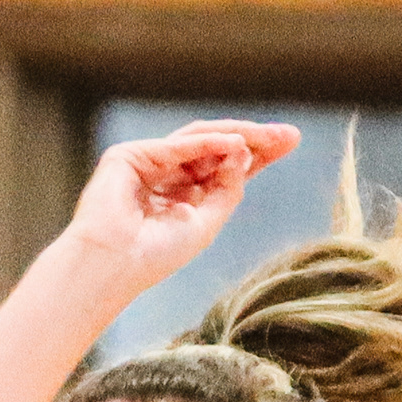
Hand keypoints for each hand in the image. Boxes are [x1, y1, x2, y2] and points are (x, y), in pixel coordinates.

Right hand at [67, 121, 298, 292]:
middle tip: (289, 135)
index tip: (290, 141)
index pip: (223, 167)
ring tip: (269, 137)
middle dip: (253, 139)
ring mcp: (146, 163)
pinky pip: (177, 146)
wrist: (111, 266)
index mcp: (181, 198)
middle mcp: (165, 177)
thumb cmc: (152, 256)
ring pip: (198, 139)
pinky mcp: (129, 156)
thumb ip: (227, 190)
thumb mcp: (205, 225)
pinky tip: (237, 144)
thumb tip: (246, 152)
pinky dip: (208, 144)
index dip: (257, 154)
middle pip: (216, 148)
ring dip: (236, 135)